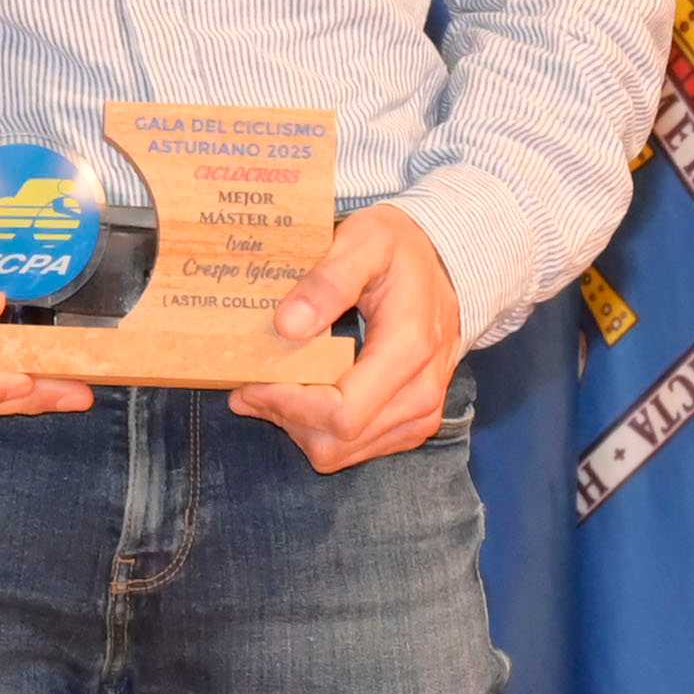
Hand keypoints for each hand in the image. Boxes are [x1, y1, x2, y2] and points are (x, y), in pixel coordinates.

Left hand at [240, 204, 464, 472]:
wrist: (445, 263)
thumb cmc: (399, 248)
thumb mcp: (363, 242)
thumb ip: (328, 281)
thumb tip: (287, 326)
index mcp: (408, 349)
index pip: (342, 413)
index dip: (287, 405)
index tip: (249, 381)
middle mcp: (421, 393)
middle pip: (337, 441)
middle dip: (284, 417)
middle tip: (248, 385)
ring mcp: (421, 413)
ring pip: (342, 452)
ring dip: (297, 426)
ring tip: (267, 387)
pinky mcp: (414, 421)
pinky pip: (357, 448)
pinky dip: (319, 428)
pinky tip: (299, 394)